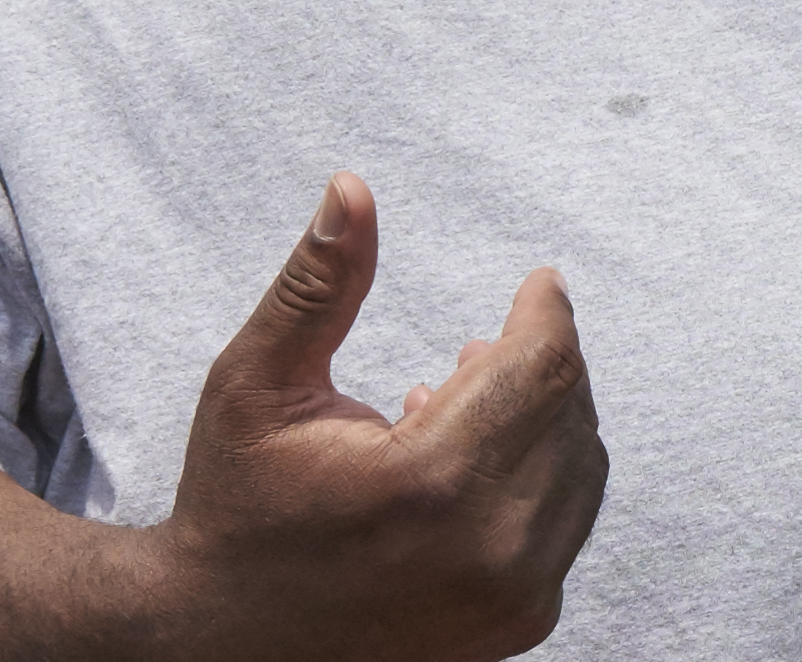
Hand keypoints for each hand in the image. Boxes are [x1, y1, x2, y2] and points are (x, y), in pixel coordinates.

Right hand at [146, 173, 609, 660]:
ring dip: (540, 420)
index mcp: (431, 485)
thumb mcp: (257, 386)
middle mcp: (490, 552)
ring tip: (463, 399)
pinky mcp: (519, 627)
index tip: (537, 282)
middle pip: (568, 413)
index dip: (546, 311)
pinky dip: (536, 479)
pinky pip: (565, 525)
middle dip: (536, 362)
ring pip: (579, 469)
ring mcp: (512, 600)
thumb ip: (317, 285)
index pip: (541, 368)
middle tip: (481, 345)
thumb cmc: (236, 505)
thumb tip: (352, 186)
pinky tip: (464, 464)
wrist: (221, 643)